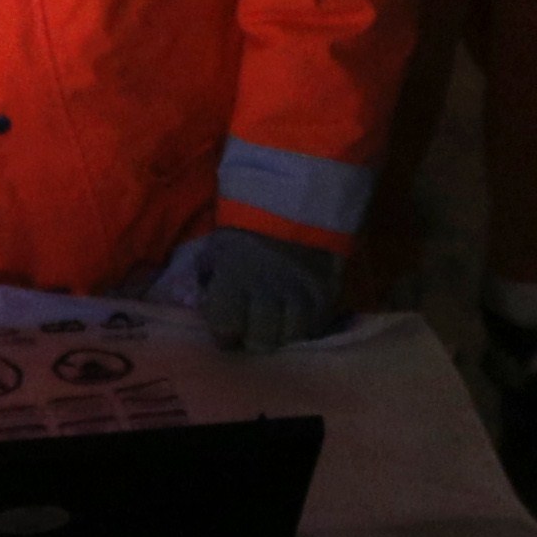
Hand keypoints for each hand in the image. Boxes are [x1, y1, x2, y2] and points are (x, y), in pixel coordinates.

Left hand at [155, 227, 340, 355]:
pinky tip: (299, 318)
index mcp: (235, 280)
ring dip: (282, 335)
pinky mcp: (327, 293)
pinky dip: (307, 327)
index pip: (225, 329)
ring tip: (278, 325)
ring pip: (291, 339)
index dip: (224, 334)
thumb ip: (210, 277)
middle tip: (253, 330)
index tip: (227, 330)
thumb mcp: (219, 245)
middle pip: (260, 342)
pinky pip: (317, 326)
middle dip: (254, 339)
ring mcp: (301, 295)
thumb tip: (208, 302)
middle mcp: (268, 294)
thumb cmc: (249, 220)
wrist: (298, 193)